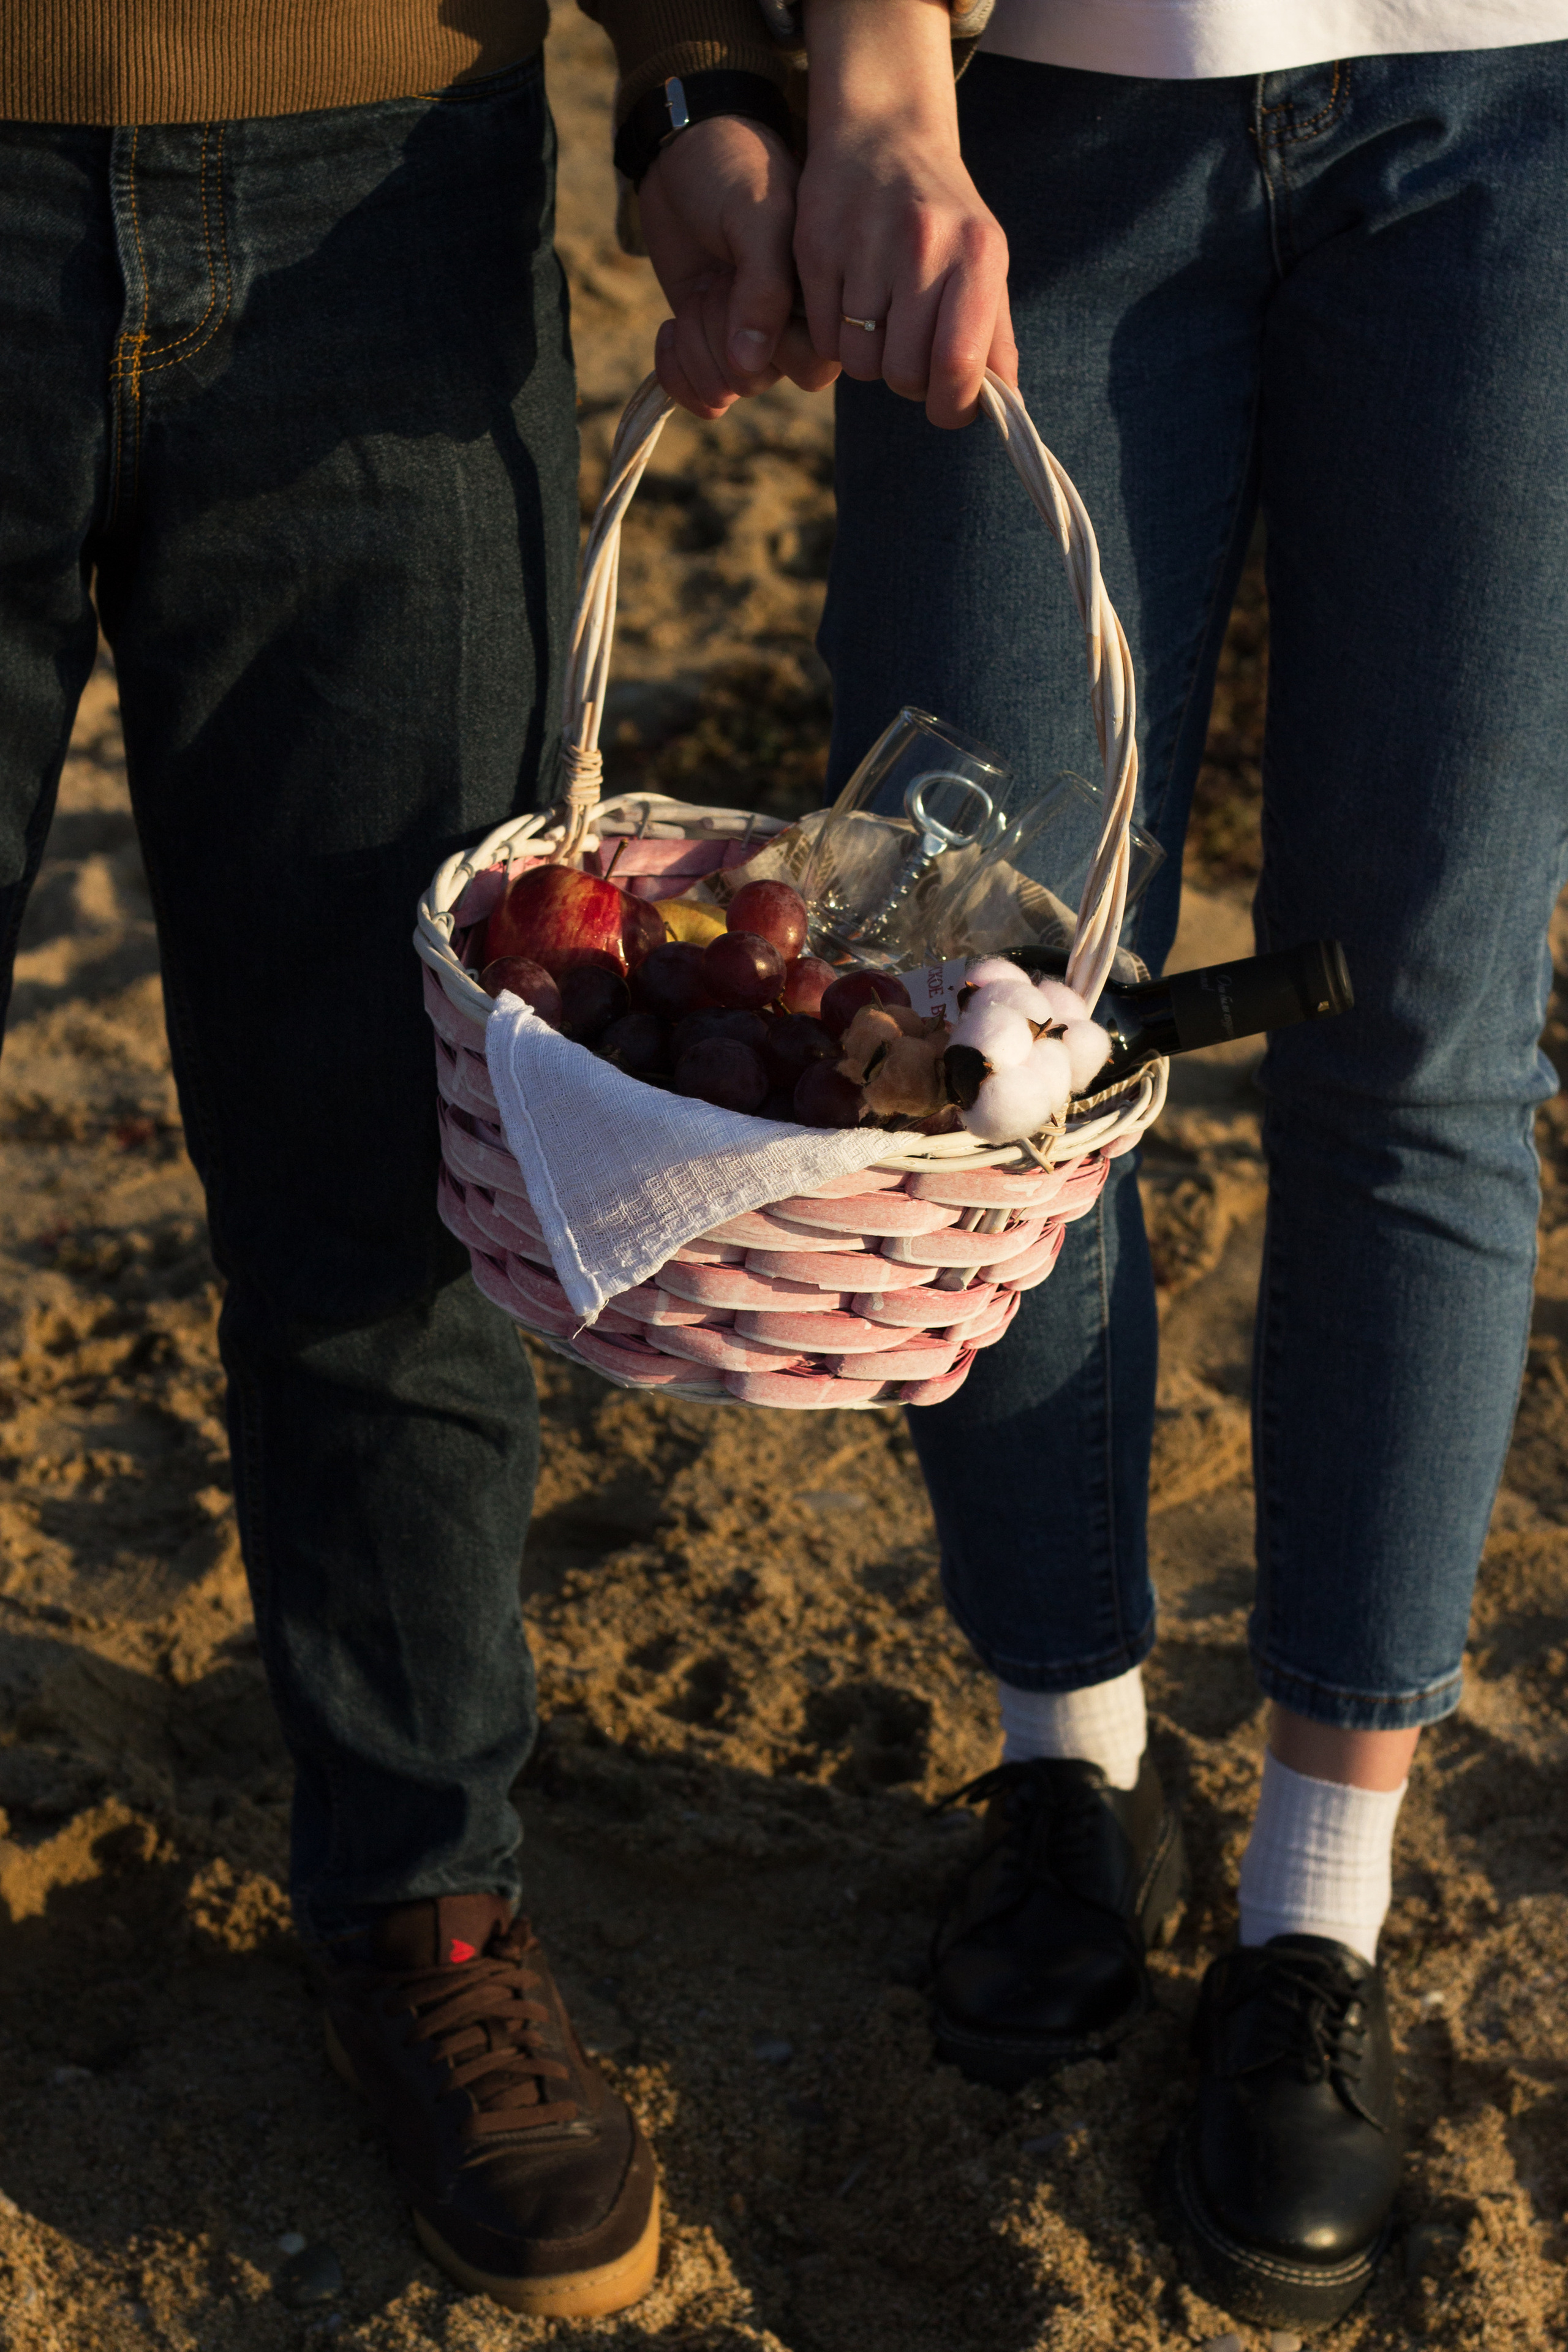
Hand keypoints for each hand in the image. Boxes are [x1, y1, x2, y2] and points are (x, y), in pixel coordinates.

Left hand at [638, 116, 840, 418]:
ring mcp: (746, 339)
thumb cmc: (733, 168)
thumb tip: (749, 363)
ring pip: (723, 388)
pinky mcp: (707, 342)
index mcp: (822, 298)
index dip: (771, 339)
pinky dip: (674, 373)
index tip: (749, 279)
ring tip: (700, 287)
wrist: (681, 152)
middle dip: (724, 336)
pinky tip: (668, 329)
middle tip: (719, 278)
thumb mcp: (758, 215)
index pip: (812, 365)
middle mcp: (789, 327)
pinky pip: (697, 393)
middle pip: (761, 381)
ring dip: (696, 341)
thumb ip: (763, 286)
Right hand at [796, 0, 1014, 428]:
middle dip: (907, 381)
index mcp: (977, 253)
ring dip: (868, 359)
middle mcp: (923, 243)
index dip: (951, 406)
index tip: (947, 404)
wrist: (883, 136)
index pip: (958, 364)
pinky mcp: (816, 245)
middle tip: (909, 350)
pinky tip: (848, 302)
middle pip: (903, 374)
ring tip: (878, 322)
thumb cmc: (943, 219)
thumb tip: (1006, 408)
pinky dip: (835, 337)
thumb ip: (996, 337)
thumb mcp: (985, 263)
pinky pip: (823, 337)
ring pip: (858, 363)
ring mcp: (864, 242)